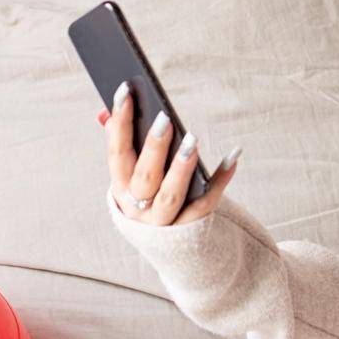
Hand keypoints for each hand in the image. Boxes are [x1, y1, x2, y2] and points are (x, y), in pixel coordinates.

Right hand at [101, 82, 239, 225]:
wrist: (171, 249)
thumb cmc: (150, 197)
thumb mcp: (132, 176)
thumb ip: (122, 146)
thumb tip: (105, 114)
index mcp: (121, 188)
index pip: (116, 153)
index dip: (119, 123)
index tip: (126, 89)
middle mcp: (138, 208)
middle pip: (145, 177)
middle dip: (154, 147)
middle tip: (166, 118)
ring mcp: (164, 222)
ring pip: (171, 195)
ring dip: (182, 167)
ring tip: (193, 140)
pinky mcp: (190, 229)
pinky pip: (206, 204)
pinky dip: (220, 181)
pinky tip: (233, 156)